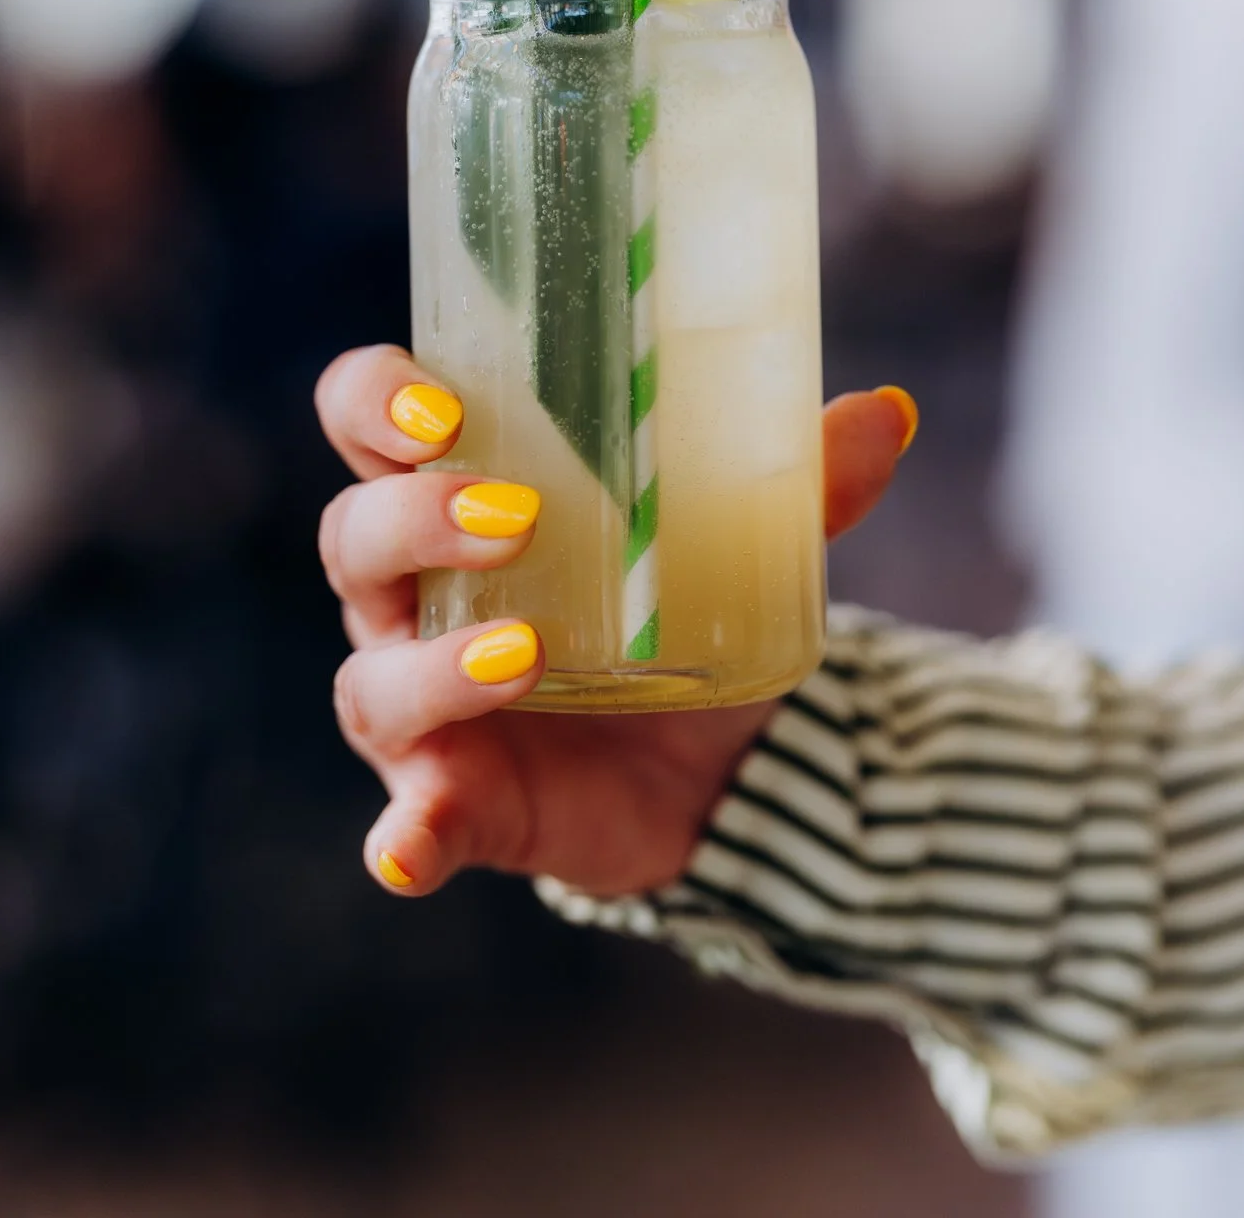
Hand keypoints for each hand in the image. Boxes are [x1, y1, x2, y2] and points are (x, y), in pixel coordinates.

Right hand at [315, 345, 914, 898]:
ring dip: (436, 663)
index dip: (377, 399)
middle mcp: (411, 595)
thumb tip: (889, 413)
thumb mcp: (738, 540)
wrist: (706, 760)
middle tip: (517, 513)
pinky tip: (413, 843)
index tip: (442, 400)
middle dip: (416, 517)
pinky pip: (406, 823)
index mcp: (452, 494)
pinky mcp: (454, 800)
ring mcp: (419, 704)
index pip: (366, 420)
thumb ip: (799, 480)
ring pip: (376, 677)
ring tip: (527, 654)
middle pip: (355, 537)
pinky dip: (406, 834)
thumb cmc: (678, 607)